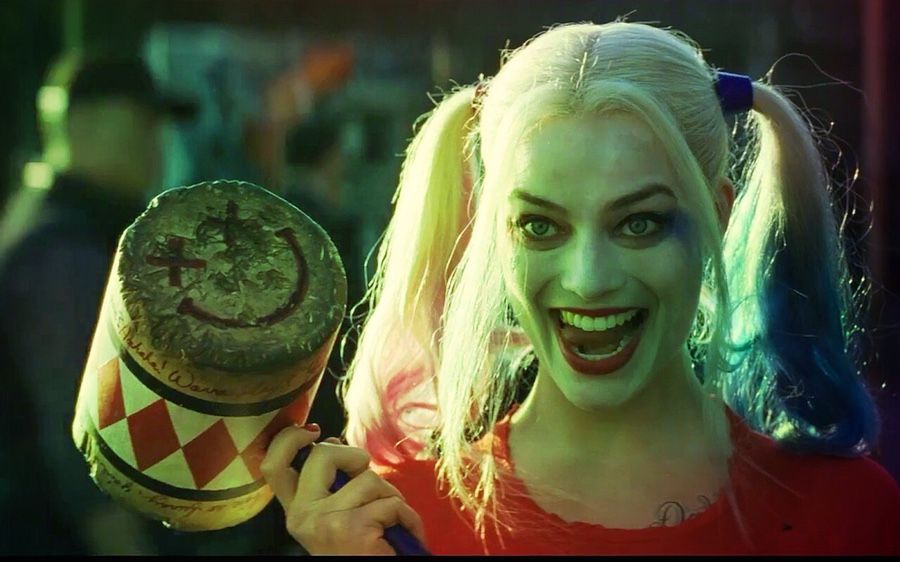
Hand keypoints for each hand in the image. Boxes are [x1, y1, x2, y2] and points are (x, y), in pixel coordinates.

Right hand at [261, 425, 426, 554]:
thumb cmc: (361, 550)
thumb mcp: (335, 515)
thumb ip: (330, 484)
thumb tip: (330, 442)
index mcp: (296, 511)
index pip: (273, 465)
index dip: (288, 438)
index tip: (312, 431)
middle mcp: (302, 516)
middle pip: (321, 454)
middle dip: (355, 457)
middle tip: (369, 481)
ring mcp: (325, 522)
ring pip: (367, 477)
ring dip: (390, 495)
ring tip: (391, 522)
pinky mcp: (353, 528)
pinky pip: (392, 502)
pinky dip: (407, 517)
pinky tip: (404, 533)